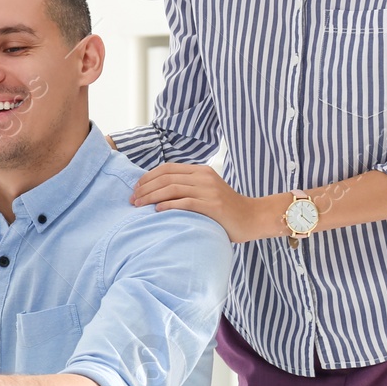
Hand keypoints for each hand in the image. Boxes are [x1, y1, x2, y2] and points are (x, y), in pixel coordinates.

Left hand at [130, 164, 277, 241]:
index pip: (167, 168)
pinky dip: (167, 206)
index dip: (148, 177)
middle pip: (166, 177)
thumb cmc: (227, 209)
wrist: (254, 217)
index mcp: (200, 171)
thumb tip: (160, 193)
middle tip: (132, 199)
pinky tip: (156, 211)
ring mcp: (208, 190)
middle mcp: (203, 177)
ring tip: (138, 206)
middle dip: (145, 188)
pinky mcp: (212, 205)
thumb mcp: (207, 191)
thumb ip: (189, 188)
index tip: (136, 188)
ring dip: (151, 197)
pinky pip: (184, 203)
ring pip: (171, 188)